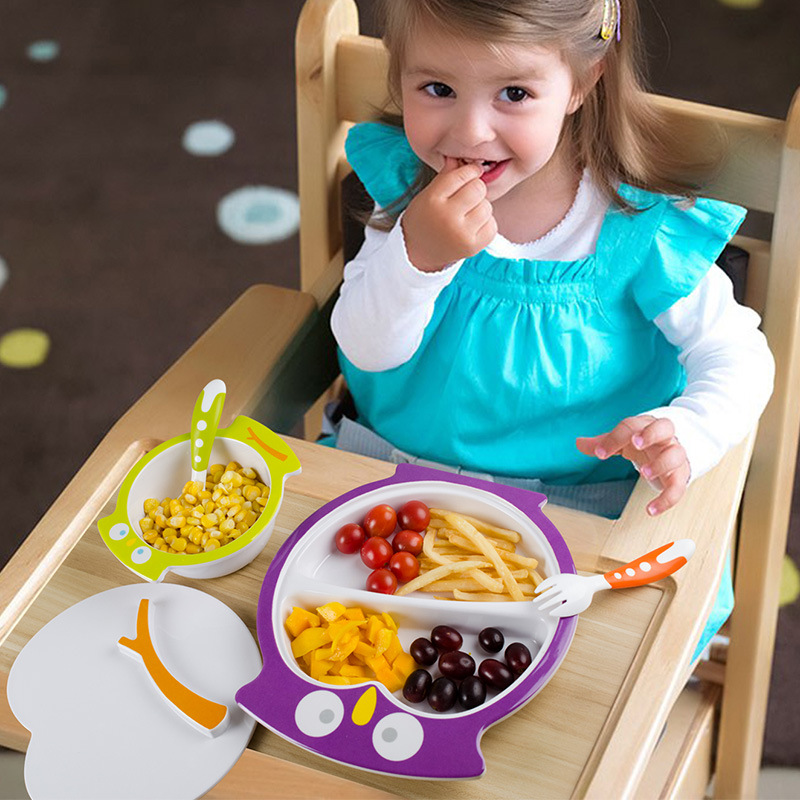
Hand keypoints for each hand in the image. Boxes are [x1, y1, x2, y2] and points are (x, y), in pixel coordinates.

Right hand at [401, 157, 497, 271]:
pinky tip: (472, 227)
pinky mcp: (472, 247)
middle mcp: (447, 217)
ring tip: (467, 215)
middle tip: (466, 198)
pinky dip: (485, 224)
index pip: (462, 175)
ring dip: (481, 208)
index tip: (470, 174)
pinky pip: (492, 225)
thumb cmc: (425, 217)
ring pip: (487, 207)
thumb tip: (463, 158)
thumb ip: (447, 176)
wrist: (417, 252)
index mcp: (433, 199)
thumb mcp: (428, 194)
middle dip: (475, 190)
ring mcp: (461, 234)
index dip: (469, 172)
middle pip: (478, 189)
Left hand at [575, 415, 690, 515]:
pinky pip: (678, 487)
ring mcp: (675, 455)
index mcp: (645, 425)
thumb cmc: (643, 443)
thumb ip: (602, 442)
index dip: (615, 438)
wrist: (669, 451)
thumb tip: (579, 443)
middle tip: (635, 443)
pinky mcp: (681, 475)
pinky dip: (666, 499)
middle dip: (650, 434)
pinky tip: (651, 509)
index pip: (631, 426)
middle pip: (664, 427)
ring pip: (675, 455)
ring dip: (661, 463)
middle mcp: (663, 437)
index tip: (600, 454)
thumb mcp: (622, 441)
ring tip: (644, 473)